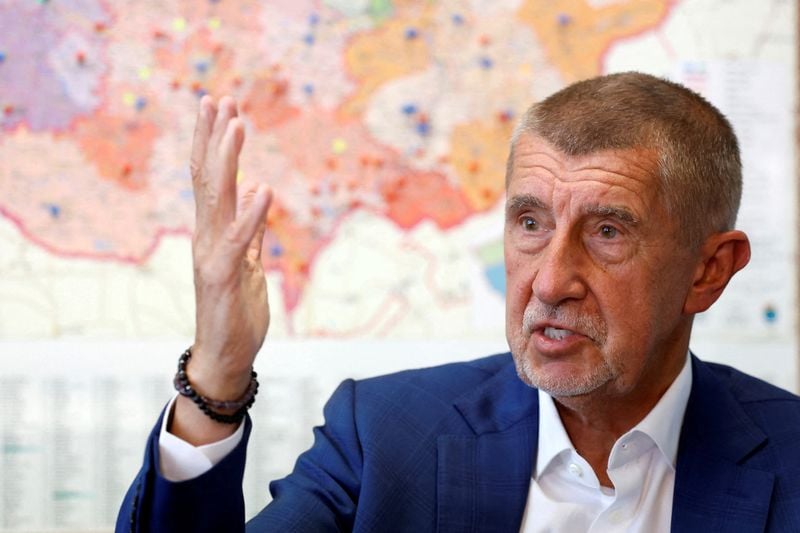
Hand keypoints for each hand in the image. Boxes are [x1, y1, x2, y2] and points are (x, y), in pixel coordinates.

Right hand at [173, 95, 272, 441]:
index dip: (215, 143)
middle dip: (213, 138)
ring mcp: (212, 257)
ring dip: (227, 162)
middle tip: (218, 98)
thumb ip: (252, 228)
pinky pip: (239, 241)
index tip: (223, 107)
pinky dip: (251, 214)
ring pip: (217, 200)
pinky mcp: (223, 279)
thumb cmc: (236, 311)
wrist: (225, 358)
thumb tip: (257, 192)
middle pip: (208, 179)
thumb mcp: (250, 263)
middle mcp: (207, 238)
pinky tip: (263, 188)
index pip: (212, 179)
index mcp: (215, 233)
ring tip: (236, 126)